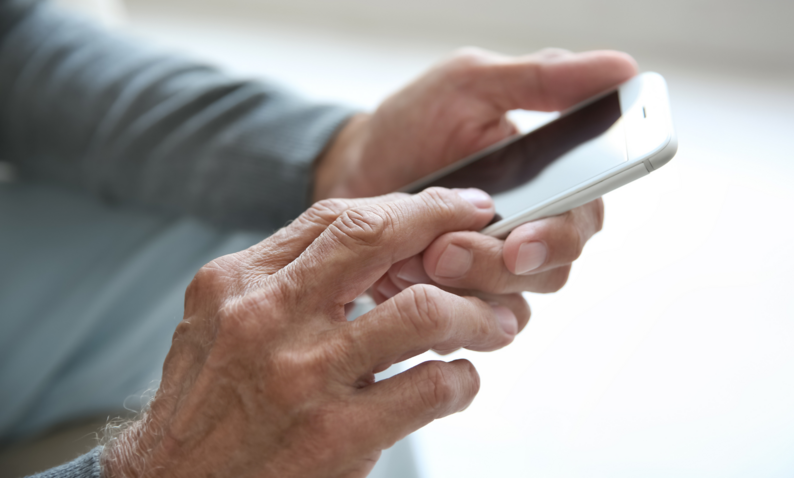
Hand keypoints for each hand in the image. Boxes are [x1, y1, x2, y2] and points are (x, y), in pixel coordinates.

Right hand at [102, 188, 526, 477]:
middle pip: (376, 238)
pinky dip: (462, 380)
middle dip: (445, 223)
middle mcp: (267, 317)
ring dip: (474, 313)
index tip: (446, 205)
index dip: (406, 205)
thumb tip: (364, 246)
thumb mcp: (216, 323)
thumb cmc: (204, 405)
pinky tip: (458, 381)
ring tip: (494, 322)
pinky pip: (430, 388)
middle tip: (484, 230)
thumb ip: (279, 280)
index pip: (336, 216)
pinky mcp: (337, 435)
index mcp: (238, 282)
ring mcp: (303, 375)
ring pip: (422, 311)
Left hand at [316, 48, 634, 304]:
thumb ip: (543, 78)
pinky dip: (442, 313)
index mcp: (550, 182)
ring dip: (466, 288)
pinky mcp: (461, 301)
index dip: (560, 235)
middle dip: (497, 265)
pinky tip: (404, 281)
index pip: (584, 218)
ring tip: (416, 258)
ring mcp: (495, 271)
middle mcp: (530, 232)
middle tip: (445, 251)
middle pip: (550, 271)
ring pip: (513, 305)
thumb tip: (625, 67)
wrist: (350, 170)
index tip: (521, 241)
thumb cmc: (413, 123)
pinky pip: (472, 328)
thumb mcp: (471, 84)